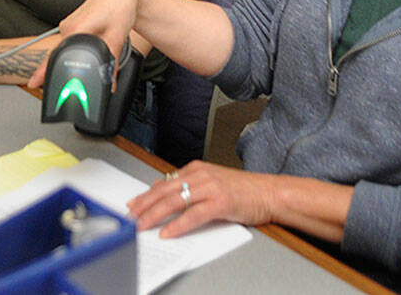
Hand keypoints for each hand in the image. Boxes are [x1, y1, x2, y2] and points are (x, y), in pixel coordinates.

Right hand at [28, 0, 141, 87]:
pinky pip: (67, 42)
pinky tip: (82, 56)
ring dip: (69, 61)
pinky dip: (72, 52)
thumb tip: (109, 83)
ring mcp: (67, 24)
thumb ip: (111, 64)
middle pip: (55, 54)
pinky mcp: (72, 24)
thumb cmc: (119, 7)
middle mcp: (67, 26)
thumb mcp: (117, 38)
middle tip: (58, 85)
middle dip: (56, 71)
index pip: (55, 56)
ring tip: (82, 69)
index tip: (34, 83)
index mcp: (75, 28)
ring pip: (62, 49)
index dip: (43, 71)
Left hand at [128, 162, 274, 238]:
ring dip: (155, 215)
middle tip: (130, 218)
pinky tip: (168, 232)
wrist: (270, 192)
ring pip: (174, 201)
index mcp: (196, 169)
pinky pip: (193, 214)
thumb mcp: (211, 182)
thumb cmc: (243, 190)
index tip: (132, 206)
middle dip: (144, 206)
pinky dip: (178, 225)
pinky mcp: (220, 201)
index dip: (145, 196)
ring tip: (142, 225)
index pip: (163, 183)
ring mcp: (210, 187)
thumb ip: (189, 186)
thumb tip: (165, 193)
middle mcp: (200, 175)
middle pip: (164, 191)